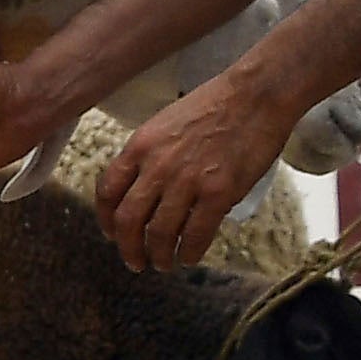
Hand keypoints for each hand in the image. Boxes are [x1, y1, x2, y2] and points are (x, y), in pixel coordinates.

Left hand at [92, 75, 286, 271]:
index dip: (106, 220)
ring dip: (159, 255)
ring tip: (163, 264)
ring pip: (160, 232)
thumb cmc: (214, 106)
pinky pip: (195, 234)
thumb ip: (150, 156)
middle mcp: (156, 167)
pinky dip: (188, 252)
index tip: (112, 234)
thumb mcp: (164, 125)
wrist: (255, 96)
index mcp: (138, 147)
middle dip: (128, 247)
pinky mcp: (218, 192)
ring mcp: (187, 181)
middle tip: (135, 262)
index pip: (108, 192)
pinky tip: (189, 258)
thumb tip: (145, 190)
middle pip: (128, 220)